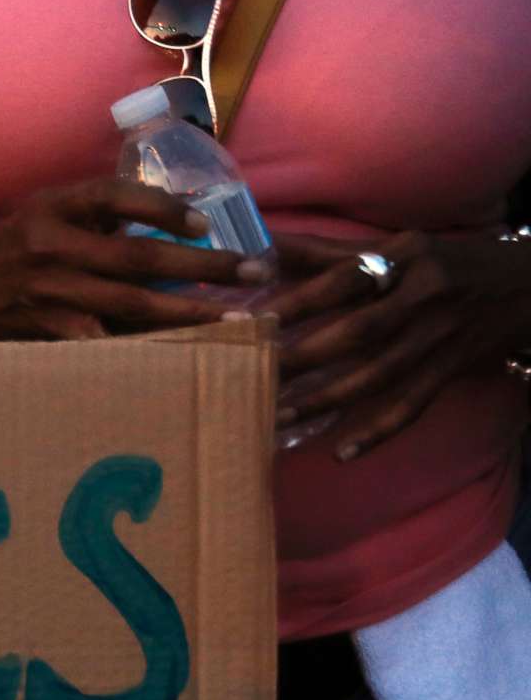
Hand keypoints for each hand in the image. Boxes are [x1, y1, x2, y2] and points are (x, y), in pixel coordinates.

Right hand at [0, 178, 269, 338]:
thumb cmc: (6, 245)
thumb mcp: (46, 211)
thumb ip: (100, 215)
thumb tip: (172, 222)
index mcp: (56, 206)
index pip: (116, 196)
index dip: (163, 207)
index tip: (205, 223)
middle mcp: (53, 244)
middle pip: (139, 256)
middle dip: (203, 266)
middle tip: (255, 269)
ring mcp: (48, 290)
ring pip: (130, 303)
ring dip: (188, 312)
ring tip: (236, 319)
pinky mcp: (42, 329)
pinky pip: (100, 341)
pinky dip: (139, 350)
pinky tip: (179, 356)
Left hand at [256, 231, 530, 458]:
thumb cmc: (448, 262)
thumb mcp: (400, 246)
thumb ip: (330, 251)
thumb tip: (262, 249)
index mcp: (407, 256)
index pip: (344, 278)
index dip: (297, 300)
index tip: (248, 320)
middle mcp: (426, 294)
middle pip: (357, 332)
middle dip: (301, 357)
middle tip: (247, 375)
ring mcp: (441, 336)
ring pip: (377, 376)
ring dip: (325, 401)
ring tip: (276, 417)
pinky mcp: (452, 368)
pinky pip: (412, 405)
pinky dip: (377, 431)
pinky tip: (341, 453)